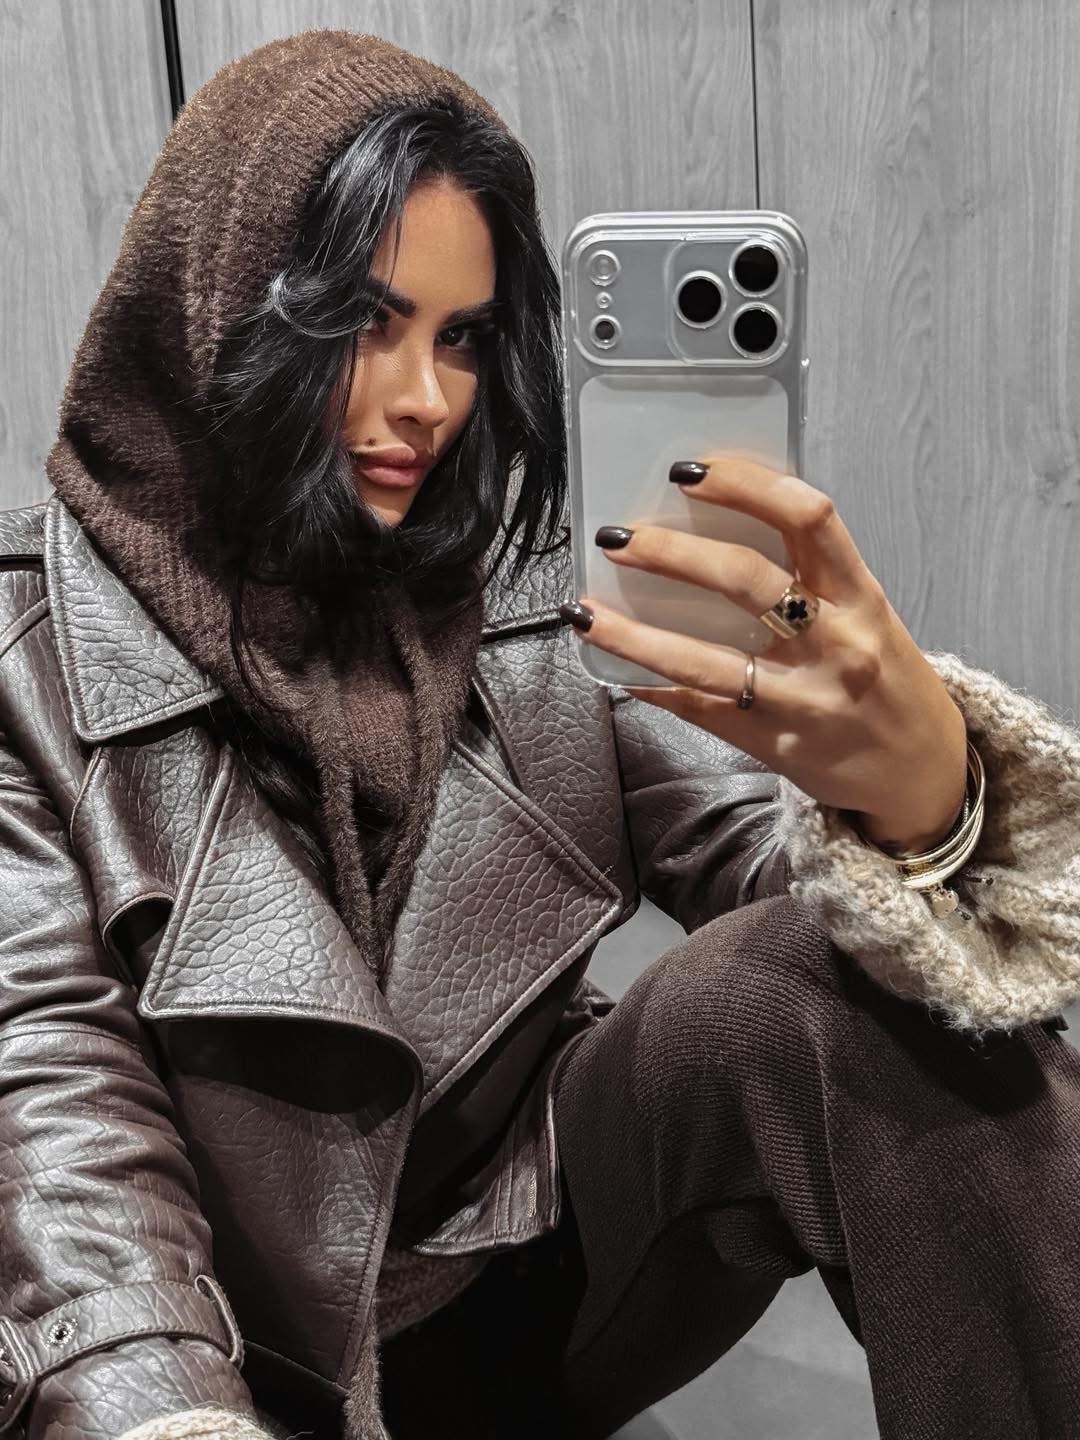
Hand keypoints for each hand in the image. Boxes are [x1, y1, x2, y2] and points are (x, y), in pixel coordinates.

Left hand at [562, 452, 968, 854]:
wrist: (922, 772)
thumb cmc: (887, 680)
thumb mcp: (867, 614)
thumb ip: (811, 575)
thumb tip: (720, 525)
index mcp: (862, 596)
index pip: (808, 517)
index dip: (746, 485)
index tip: (692, 470)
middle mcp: (836, 644)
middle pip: (745, 580)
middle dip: (671, 553)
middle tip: (618, 537)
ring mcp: (803, 699)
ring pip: (703, 660)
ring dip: (633, 633)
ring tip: (584, 610)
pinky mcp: (774, 744)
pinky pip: (698, 709)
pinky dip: (650, 686)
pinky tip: (615, 669)